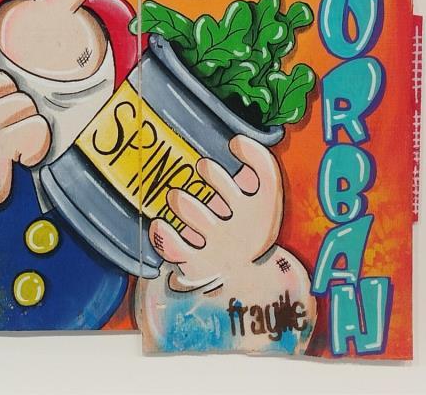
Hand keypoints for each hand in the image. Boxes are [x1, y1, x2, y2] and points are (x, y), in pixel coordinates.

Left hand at [148, 134, 282, 291]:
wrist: (252, 283)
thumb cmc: (251, 230)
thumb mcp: (264, 205)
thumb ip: (258, 172)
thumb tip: (238, 141)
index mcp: (264, 210)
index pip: (267, 176)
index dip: (252, 153)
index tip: (235, 143)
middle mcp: (244, 226)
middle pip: (224, 189)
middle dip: (209, 171)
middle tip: (202, 167)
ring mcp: (220, 245)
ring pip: (195, 213)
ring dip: (181, 200)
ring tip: (175, 196)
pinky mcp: (199, 264)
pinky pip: (175, 247)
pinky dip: (163, 235)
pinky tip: (159, 224)